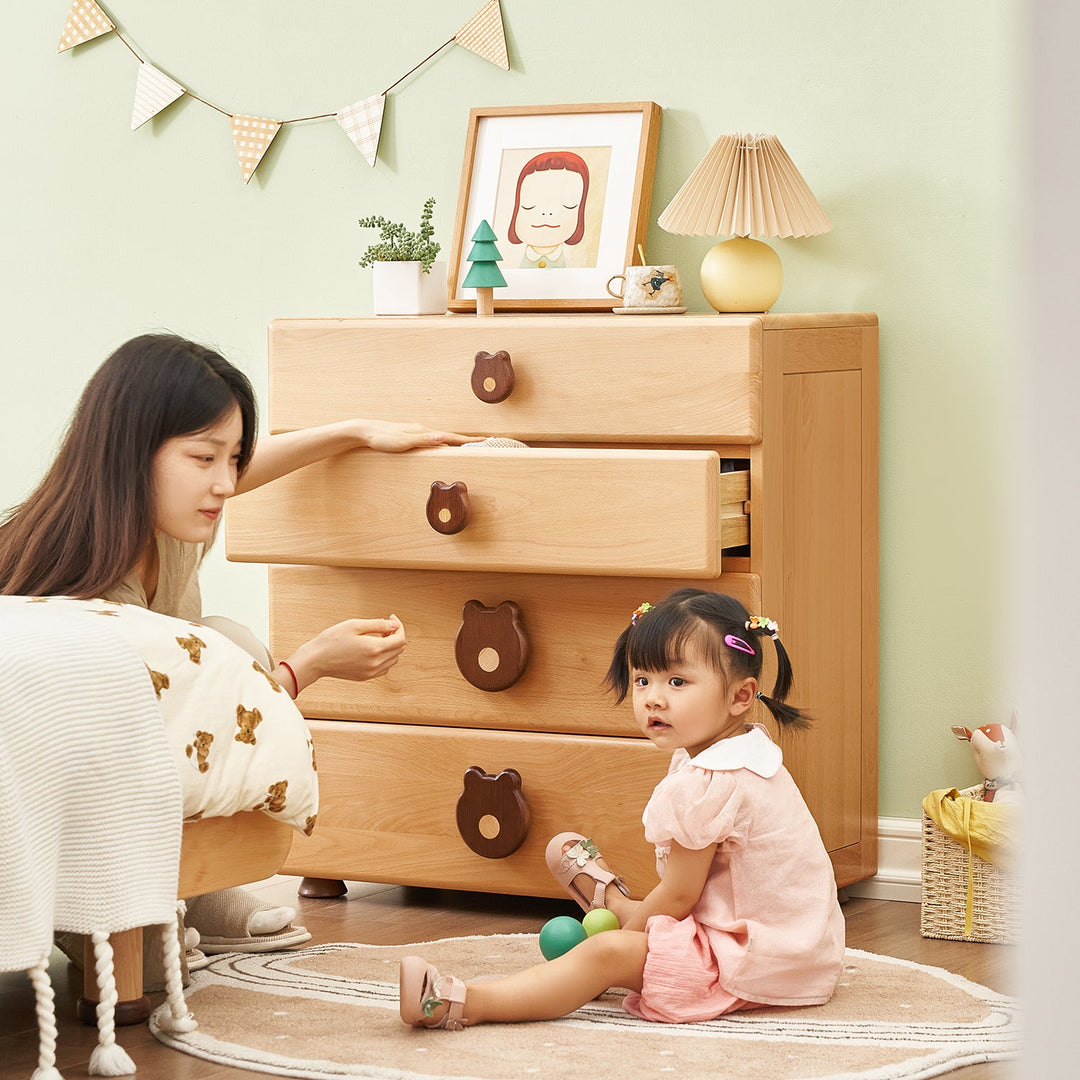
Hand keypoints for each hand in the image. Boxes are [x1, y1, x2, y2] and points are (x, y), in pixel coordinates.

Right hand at [283, 615, 405, 691]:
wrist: (315, 660)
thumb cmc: (331, 640)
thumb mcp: (354, 625)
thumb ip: (378, 624)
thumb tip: (394, 625)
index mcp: (374, 648)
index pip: (400, 639)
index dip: (399, 626)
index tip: (391, 618)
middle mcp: (375, 663)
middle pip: (399, 649)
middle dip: (396, 635)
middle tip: (384, 626)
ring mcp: (371, 672)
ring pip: (394, 659)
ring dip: (392, 647)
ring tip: (379, 636)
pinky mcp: (365, 677)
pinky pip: (384, 668)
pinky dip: (385, 657)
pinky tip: (374, 649)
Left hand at [360, 420, 483, 452]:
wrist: (365, 431)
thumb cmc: (383, 438)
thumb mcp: (404, 442)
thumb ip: (425, 440)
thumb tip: (444, 437)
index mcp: (425, 432)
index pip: (451, 437)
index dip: (468, 441)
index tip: (484, 441)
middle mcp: (423, 431)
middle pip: (449, 437)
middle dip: (465, 441)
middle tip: (481, 443)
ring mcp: (416, 432)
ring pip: (440, 438)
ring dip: (454, 442)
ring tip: (466, 446)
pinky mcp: (410, 436)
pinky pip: (431, 440)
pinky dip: (442, 443)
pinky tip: (440, 446)